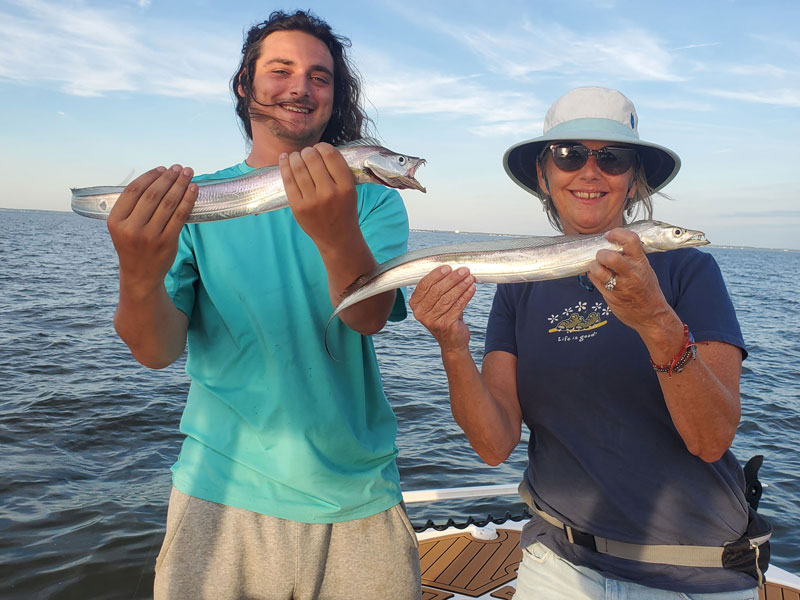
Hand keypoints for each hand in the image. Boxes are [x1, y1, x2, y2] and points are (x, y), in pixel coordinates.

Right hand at [107, 165, 196, 294]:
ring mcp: (150, 236)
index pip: (133, 191)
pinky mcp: (167, 242)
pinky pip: (180, 216)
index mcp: (116, 221)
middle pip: (152, 195)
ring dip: (180, 185)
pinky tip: (193, 189)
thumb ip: (133, 207)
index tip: (161, 169)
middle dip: (168, 178)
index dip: (149, 177)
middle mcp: (131, 228)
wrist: (140, 276)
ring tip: (187, 173)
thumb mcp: (122, 227)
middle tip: (178, 168)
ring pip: (168, 203)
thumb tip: (157, 179)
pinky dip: (188, 200)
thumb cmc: (133, 246)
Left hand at [278, 142, 357, 248]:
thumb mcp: (350, 190)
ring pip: (298, 167)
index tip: (319, 149)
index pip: (331, 155)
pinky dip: (284, 166)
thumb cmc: (344, 210)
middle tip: (306, 153)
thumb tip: (318, 150)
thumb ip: (338, 172)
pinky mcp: (298, 207)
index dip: (322, 146)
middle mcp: (329, 193)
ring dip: (295, 156)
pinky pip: (288, 181)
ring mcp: (312, 201)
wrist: (337, 238)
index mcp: (346, 186)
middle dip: (307, 151)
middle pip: (312, 158)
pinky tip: (284, 159)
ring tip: (295, 156)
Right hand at [409, 266, 475, 352]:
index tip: (449, 267)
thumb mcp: (437, 303)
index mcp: (415, 304)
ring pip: (448, 298)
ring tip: (470, 278)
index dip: (436, 275)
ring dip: (461, 286)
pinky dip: (466, 295)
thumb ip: (439, 288)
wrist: (452, 341)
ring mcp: (432, 320)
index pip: (424, 285)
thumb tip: (453, 269)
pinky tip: (472, 288)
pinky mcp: (445, 325)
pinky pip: (457, 306)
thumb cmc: (445, 316)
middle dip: (452, 278)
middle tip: (464, 270)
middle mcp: (420, 313)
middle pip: (437, 290)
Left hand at [587, 227, 672, 333]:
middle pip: (609, 257)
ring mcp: (620, 286)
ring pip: (598, 270)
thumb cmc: (647, 289)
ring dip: (593, 266)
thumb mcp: (644, 268)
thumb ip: (631, 256)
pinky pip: (595, 281)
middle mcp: (631, 273)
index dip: (617, 234)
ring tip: (598, 266)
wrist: (652, 315)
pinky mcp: (610, 296)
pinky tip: (598, 276)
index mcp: (641, 262)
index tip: (609, 235)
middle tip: (601, 256)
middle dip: (601, 254)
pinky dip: (593, 275)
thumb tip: (612, 243)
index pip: (630, 240)